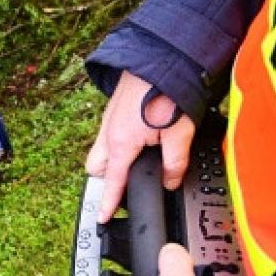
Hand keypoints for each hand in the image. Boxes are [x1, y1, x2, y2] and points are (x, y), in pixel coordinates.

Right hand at [86, 71, 194, 222]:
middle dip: (106, 179)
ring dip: (111, 160)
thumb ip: (175, 163)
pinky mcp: (114, 109)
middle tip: (125, 183)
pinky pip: (107, 134)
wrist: (160, 57)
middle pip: (96, 168)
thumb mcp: (180, 134)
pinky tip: (139, 137)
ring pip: (100, 150)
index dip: (108, 203)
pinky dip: (117, 143)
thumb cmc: (167, 92)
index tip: (102, 217)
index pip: (111, 182)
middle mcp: (109, 133)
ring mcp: (109, 120)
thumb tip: (170, 181)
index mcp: (121, 144)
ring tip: (134, 160)